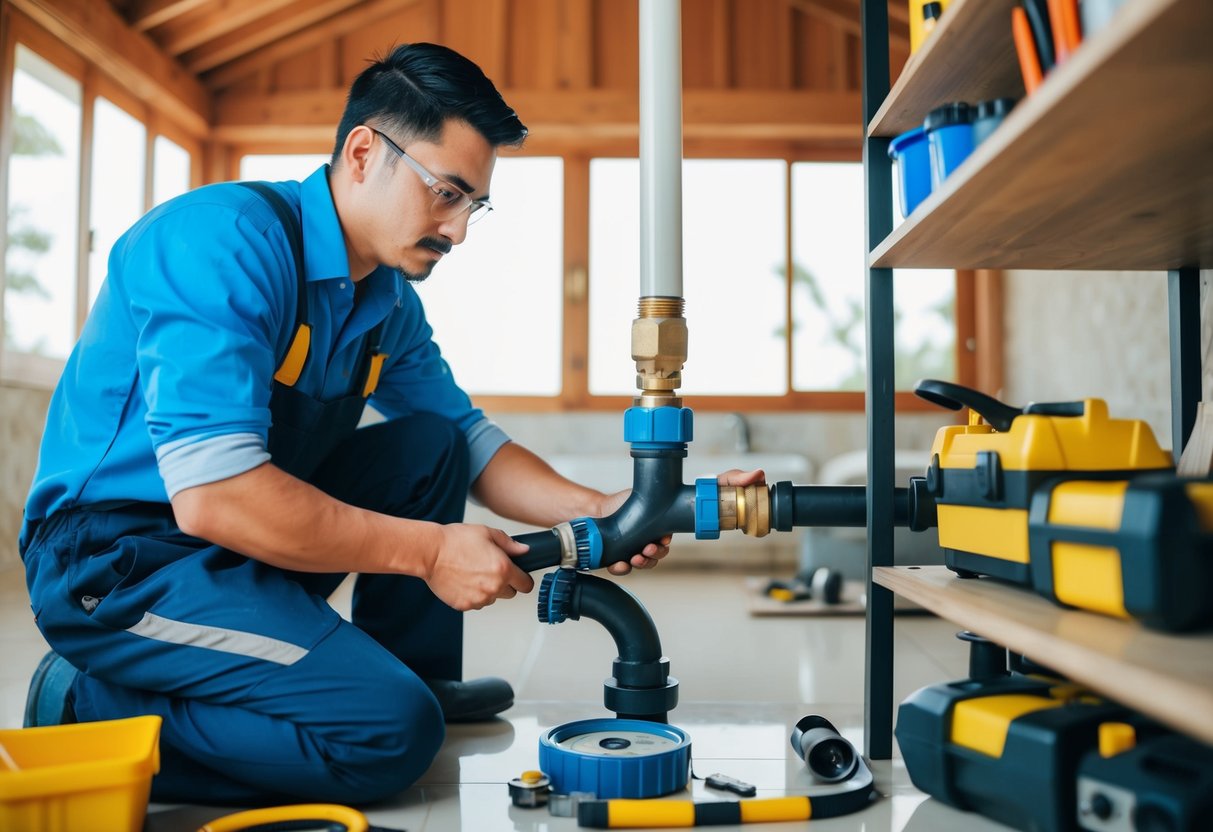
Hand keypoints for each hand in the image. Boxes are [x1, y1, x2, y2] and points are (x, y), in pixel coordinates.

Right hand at [426, 524, 534, 610]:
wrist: (430, 553)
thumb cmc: (455, 541)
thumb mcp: (487, 533)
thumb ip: (510, 544)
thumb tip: (523, 550)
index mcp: (503, 569)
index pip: (526, 585)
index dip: (523, 579)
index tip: (519, 576)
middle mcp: (493, 587)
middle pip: (510, 593)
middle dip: (505, 583)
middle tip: (491, 570)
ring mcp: (479, 599)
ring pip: (492, 599)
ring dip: (488, 590)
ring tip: (474, 573)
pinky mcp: (464, 605)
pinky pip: (476, 603)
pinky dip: (473, 595)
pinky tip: (464, 581)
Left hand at [596, 468, 766, 575]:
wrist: (601, 508)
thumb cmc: (634, 498)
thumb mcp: (675, 483)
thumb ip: (720, 481)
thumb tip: (759, 474)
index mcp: (661, 533)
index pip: (666, 547)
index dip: (663, 549)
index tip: (660, 541)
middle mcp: (645, 546)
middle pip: (653, 558)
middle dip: (650, 556)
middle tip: (646, 546)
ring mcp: (630, 552)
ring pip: (638, 566)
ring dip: (637, 562)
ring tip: (634, 553)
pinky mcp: (615, 557)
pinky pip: (620, 569)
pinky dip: (619, 567)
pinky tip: (618, 561)